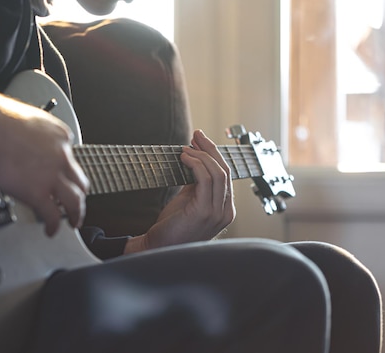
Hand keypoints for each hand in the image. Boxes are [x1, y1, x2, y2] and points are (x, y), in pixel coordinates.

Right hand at [0, 89, 88, 236]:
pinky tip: (50, 230)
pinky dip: (54, 226)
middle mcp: (61, 155)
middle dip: (78, 193)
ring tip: (72, 221)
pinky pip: (52, 215)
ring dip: (76, 213)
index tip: (59, 176)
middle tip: (75, 202)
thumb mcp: (27, 119)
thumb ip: (34, 135)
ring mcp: (52, 176)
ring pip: (75, 201)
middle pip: (79, 180)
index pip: (70, 157)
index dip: (64, 170)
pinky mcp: (38, 193)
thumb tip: (26, 144)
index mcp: (60, 135)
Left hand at [124, 130, 235, 252]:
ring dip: (200, 156)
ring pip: (217, 173)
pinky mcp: (204, 212)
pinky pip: (205, 180)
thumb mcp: (189, 201)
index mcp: (224, 209)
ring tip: (185, 150)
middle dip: (210, 149)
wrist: (158, 248)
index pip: (226, 175)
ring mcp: (217, 213)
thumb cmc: (171, 227)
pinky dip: (196, 165)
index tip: (200, 140)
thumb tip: (195, 158)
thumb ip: (196, 184)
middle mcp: (225, 212)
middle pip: (224, 171)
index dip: (214, 154)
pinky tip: (184, 159)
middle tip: (196, 136)